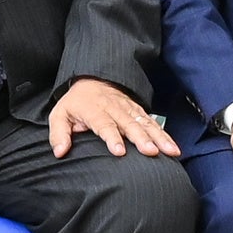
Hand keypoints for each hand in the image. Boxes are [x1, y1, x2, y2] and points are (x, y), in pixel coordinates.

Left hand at [49, 78, 177, 158]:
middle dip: (141, 138)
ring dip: (158, 137)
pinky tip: (173, 148)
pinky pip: (153, 123)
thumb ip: (58, 134)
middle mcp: (114, 108)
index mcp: (94, 109)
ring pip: (145, 123)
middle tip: (151, 152)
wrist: (91, 80)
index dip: (112, 137)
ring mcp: (128, 108)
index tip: (120, 151)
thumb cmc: (75, 103)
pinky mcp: (138, 110)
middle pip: (129, 124)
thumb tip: (60, 152)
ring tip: (170, 151)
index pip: (104, 124)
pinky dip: (164, 134)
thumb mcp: (60, 115)